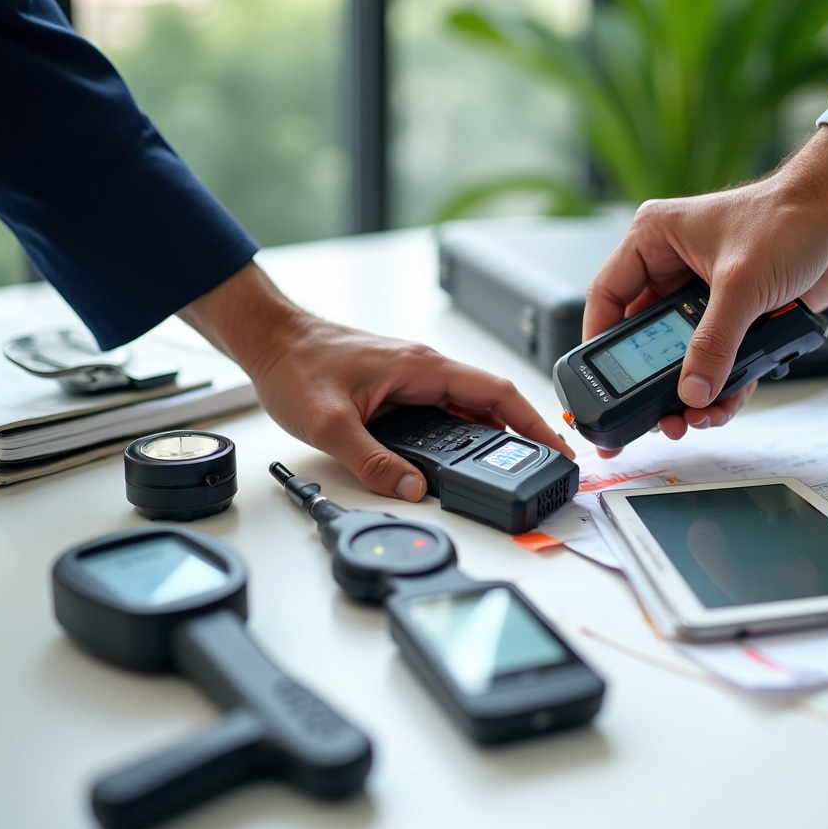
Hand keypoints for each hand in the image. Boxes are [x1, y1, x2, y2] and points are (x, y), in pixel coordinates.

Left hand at [181, 263, 572, 500]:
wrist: (270, 339)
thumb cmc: (296, 364)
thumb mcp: (331, 425)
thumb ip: (374, 463)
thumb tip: (412, 489)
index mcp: (421, 368)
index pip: (496, 393)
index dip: (533, 422)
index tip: (557, 447)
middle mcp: (423, 369)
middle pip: (488, 403)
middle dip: (519, 435)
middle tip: (540, 468)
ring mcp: (412, 378)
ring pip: (465, 409)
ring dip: (489, 437)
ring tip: (509, 469)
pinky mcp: (397, 388)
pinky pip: (442, 412)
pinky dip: (460, 435)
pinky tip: (460, 457)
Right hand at [583, 126, 827, 443]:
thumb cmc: (791, 215)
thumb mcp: (741, 283)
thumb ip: (714, 342)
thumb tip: (691, 389)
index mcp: (654, 241)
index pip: (608, 297)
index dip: (600, 342)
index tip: (602, 382)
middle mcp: (671, 268)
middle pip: (644, 337)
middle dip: (653, 381)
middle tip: (655, 414)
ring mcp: (702, 294)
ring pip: (681, 355)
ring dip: (688, 390)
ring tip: (693, 418)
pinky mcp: (733, 314)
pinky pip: (715, 359)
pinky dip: (719, 384)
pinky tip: (723, 403)